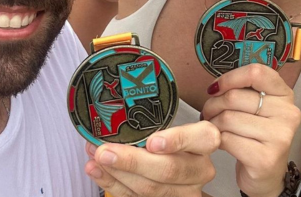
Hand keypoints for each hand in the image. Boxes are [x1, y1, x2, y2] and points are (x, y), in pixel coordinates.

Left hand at [85, 121, 220, 196]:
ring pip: (151, 189)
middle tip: (104, 151)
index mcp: (205, 141)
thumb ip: (152, 120)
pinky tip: (98, 170)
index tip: (152, 141)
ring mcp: (186, 192)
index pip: (200, 138)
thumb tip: (114, 112)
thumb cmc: (168, 135)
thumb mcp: (169, 123)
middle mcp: (200, 169)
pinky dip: (114, 184)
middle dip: (132, 161)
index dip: (177, 140)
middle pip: (169, 169)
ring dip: (117, 173)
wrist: (173, 163)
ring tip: (95, 158)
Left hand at [202, 64, 300, 196]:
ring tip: (214, 127)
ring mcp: (280, 137)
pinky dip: (217, 140)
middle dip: (213, 104)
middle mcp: (288, 113)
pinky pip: (227, 139)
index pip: (256, 72)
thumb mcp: (256, 106)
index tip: (216, 88)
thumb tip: (216, 86)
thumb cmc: (255, 134)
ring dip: (212, 122)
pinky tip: (221, 142)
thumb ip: (242, 90)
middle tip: (208, 112)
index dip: (229, 78)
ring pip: (228, 118)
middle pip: (235, 96)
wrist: (265, 176)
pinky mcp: (266, 159)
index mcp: (284, 94)